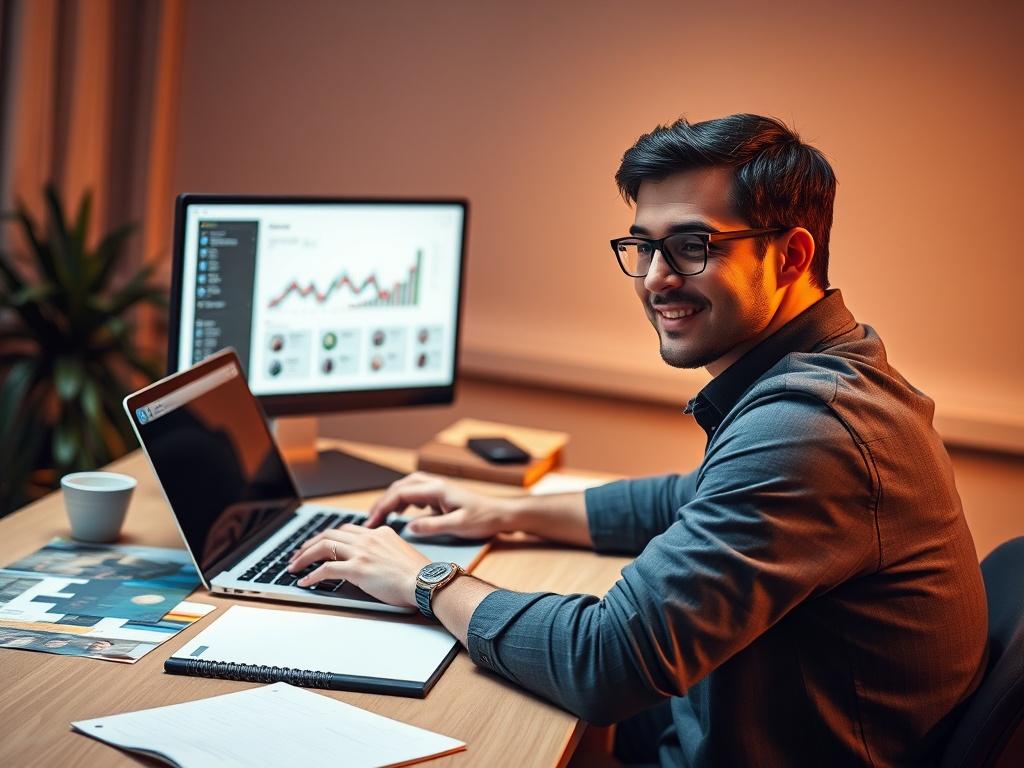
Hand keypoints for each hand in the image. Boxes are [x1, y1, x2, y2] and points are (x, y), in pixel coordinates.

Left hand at [287, 524, 429, 608]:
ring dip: (304, 556)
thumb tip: (370, 562)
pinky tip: (305, 581)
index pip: (346, 529)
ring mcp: (362, 552)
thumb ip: (382, 551)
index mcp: (379, 533)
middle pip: (330, 534)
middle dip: (309, 544)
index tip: (318, 544)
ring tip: (294, 565)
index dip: (328, 536)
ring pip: (324, 547)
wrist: (425, 581)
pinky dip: (312, 575)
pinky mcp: (358, 569)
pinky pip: (327, 569)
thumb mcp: (399, 553)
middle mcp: (368, 538)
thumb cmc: (417, 574)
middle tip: (298, 553)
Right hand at [364, 472, 518, 538]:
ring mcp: (438, 488)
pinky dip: (403, 501)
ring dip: (391, 500)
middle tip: (370, 521)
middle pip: (399, 487)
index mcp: (436, 489)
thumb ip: (433, 526)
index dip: (382, 507)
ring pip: (406, 488)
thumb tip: (409, 527)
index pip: (400, 494)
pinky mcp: (441, 494)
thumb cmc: (485, 518)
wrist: (502, 514)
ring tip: (380, 517)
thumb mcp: (459, 525)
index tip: (371, 522)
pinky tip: (402, 513)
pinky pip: (415, 493)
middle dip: (382, 503)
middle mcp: (435, 484)